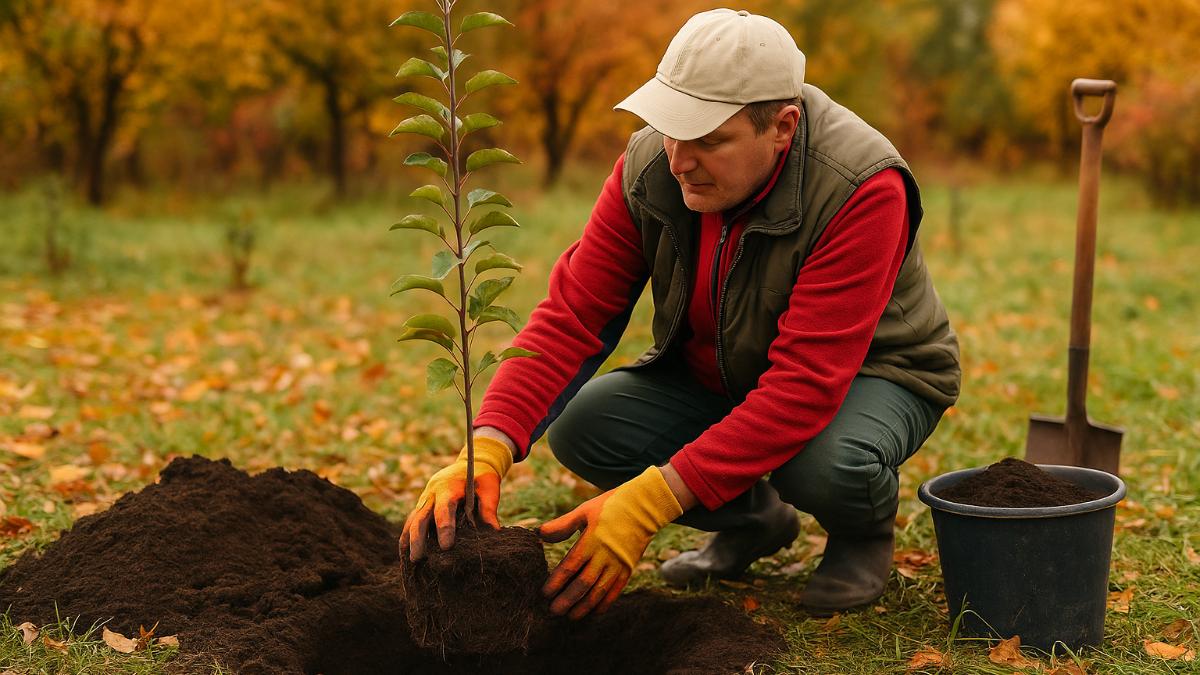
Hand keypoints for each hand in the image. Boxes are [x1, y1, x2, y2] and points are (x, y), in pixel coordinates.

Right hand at [399, 434, 513, 560]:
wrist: (472, 461)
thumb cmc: (482, 477)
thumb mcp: (489, 488)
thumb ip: (489, 508)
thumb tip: (493, 532)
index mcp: (448, 487)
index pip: (444, 509)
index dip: (444, 528)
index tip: (446, 547)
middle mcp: (432, 493)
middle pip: (421, 517)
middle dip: (418, 539)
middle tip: (417, 558)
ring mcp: (425, 499)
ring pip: (413, 519)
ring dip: (409, 539)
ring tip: (410, 560)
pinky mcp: (423, 505)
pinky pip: (412, 520)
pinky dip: (407, 535)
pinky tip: (404, 552)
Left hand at [538, 466, 682, 618]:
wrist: (644, 506)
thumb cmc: (609, 507)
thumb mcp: (584, 511)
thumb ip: (562, 525)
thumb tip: (538, 533)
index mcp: (591, 541)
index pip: (570, 566)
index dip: (556, 582)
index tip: (545, 593)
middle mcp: (605, 555)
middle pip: (583, 584)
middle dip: (567, 599)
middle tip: (553, 611)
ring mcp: (618, 564)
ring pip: (599, 591)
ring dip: (584, 606)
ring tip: (570, 616)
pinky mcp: (628, 569)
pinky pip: (615, 591)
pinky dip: (604, 603)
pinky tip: (594, 612)